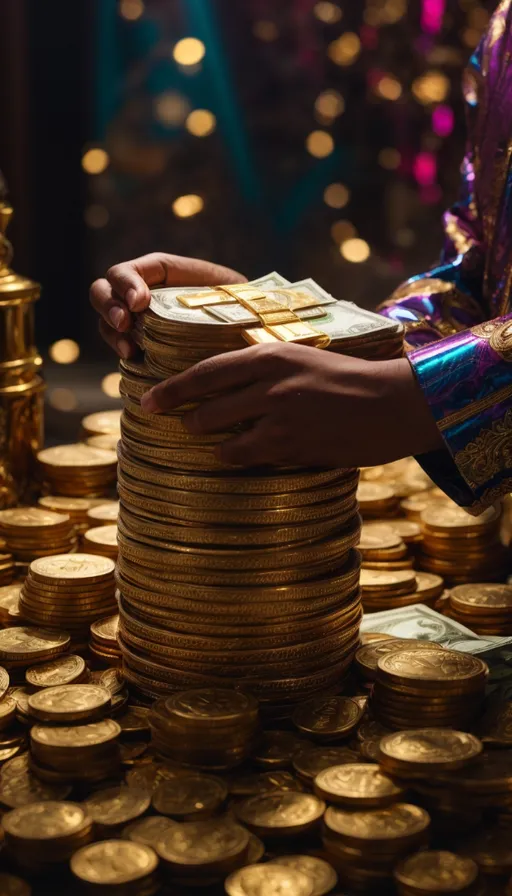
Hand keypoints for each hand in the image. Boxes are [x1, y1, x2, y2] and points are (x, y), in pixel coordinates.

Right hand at [90, 252, 245, 357]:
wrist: (244, 327)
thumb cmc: (239, 303)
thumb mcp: (231, 289)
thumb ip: (216, 292)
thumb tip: (215, 306)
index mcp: (160, 271)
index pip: (129, 270)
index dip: (127, 283)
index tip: (140, 302)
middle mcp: (141, 291)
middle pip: (103, 290)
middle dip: (110, 305)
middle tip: (126, 323)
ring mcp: (135, 318)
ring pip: (105, 319)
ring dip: (112, 332)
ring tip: (130, 349)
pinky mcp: (137, 342)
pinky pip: (117, 343)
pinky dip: (120, 349)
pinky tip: (134, 358)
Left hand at [140, 343, 442, 466]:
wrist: (394, 402)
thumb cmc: (351, 377)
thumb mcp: (305, 358)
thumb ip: (267, 367)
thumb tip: (231, 383)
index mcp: (272, 354)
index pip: (206, 371)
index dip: (173, 388)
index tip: (149, 400)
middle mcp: (270, 384)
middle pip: (207, 408)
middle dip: (188, 420)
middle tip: (179, 425)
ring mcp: (281, 418)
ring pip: (224, 438)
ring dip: (215, 443)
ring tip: (216, 443)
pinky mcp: (293, 447)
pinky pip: (250, 457)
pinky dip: (240, 458)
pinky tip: (244, 456)